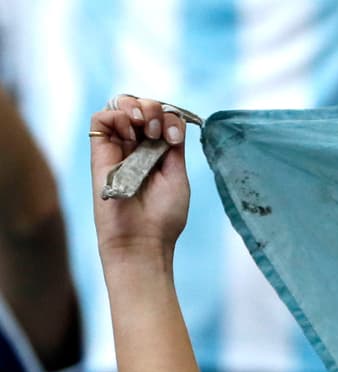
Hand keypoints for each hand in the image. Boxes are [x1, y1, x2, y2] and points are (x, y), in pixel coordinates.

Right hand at [89, 94, 190, 258]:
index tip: (174, 137)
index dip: (170, 118)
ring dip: (136, 107)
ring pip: (120, 106)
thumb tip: (172, 120)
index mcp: (158, 153)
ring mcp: (118, 148)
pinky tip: (130, 132)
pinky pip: (100, 118)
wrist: (142, 238)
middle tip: (158, 132)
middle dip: (153, 108)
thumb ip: (173, 146)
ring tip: (145, 127)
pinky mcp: (99, 152)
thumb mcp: (177, 175)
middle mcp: (137, 147)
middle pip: (141, 107)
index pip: (162, 118)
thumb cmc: (163, 215)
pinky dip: (117, 115)